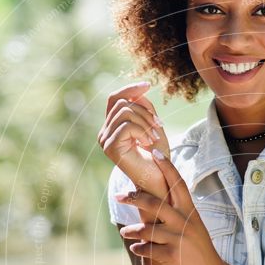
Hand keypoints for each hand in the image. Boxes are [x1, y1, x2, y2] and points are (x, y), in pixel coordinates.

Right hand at [97, 81, 170, 199]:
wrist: (160, 179)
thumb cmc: (158, 156)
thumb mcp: (154, 125)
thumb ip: (145, 108)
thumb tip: (139, 92)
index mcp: (112, 126)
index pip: (115, 98)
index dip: (130, 89)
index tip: (148, 85)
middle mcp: (104, 132)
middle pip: (122, 103)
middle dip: (145, 112)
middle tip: (158, 127)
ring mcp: (104, 140)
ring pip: (125, 112)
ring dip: (146, 122)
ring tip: (154, 136)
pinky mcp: (109, 148)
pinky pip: (127, 126)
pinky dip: (142, 131)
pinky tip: (148, 143)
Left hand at [116, 153, 230, 264]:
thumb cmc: (201, 250)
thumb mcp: (195, 226)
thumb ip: (179, 213)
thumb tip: (158, 201)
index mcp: (190, 212)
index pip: (178, 184)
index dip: (166, 167)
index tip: (154, 152)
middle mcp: (184, 222)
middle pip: (155, 203)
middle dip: (134, 197)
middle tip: (120, 196)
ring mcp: (178, 239)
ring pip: (146, 229)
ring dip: (131, 230)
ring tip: (124, 232)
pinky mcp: (171, 256)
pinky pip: (148, 249)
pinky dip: (139, 249)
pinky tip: (136, 248)